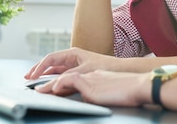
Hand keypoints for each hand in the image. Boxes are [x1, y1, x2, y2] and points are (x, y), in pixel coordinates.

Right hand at [24, 47, 118, 80]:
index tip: (32, 76)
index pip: (50, 58)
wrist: (119, 69)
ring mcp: (74, 64)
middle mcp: (71, 58)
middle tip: (27, 77)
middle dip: (38, 69)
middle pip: (50, 63)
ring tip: (34, 80)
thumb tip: (54, 83)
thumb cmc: (105, 66)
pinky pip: (62, 75)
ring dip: (45, 75)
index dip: (39, 67)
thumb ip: (69, 77)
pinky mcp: (77, 72)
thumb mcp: (84, 71)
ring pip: (55, 69)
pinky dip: (54, 79)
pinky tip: (49, 84)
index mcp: (72, 53)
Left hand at [35, 70, 151, 106]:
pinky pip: (70, 81)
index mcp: (95, 77)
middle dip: (50, 83)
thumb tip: (87, 101)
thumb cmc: (128, 92)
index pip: (73, 78)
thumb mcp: (108, 94)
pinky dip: (60, 84)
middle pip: (65, 77)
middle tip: (38, 89)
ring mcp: (89, 78)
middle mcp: (90, 75)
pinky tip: (54, 89)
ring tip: (39, 91)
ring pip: (64, 78)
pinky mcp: (90, 83)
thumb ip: (96, 95)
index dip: (60, 83)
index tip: (51, 89)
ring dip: (50, 84)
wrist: (138, 86)